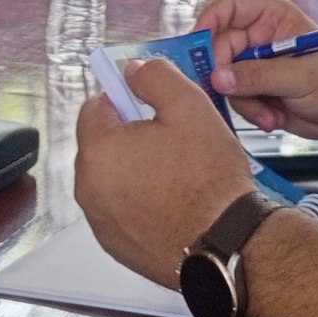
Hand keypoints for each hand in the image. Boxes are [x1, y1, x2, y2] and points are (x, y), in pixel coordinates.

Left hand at [75, 58, 260, 286]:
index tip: (150, 108)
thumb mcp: (190, 107)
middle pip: (100, 144)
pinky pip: (118, 209)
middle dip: (128, 136)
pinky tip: (170, 202)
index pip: (94, 107)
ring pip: (109, 177)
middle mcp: (88, 189)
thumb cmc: (211, 179)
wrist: (229, 245)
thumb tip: (132, 70)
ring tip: (174, 174)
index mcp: (99, 150)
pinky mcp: (115, 246)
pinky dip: (136, 201)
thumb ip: (155, 77)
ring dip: (132, 169)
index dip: (123, 100)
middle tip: (170, 141)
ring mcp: (100, 221)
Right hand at [203, 0, 317, 139]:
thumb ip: (257, 76)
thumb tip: (217, 77)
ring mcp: (256, 65)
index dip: (209, 22)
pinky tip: (273, 119)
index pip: (228, 8)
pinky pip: (235, 99)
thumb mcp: (299, 76)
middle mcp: (258, 38)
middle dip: (226, 76)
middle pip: (219, 47)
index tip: (196, 47)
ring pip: (224, 78)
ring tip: (268, 114)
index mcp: (271, 17)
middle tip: (232, 94)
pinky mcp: (256, 91)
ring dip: (242, 100)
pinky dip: (250, 112)